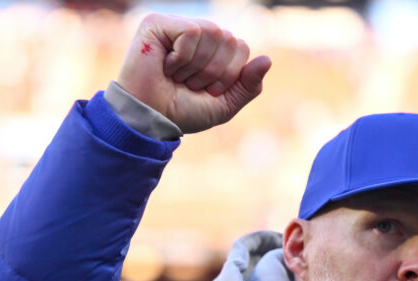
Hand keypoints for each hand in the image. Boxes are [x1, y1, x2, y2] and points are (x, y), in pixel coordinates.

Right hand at [116, 14, 270, 133]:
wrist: (150, 119)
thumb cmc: (182, 112)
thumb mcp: (223, 105)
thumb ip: (247, 86)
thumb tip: (267, 60)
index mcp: (214, 49)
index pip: (241, 48)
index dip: (229, 75)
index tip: (206, 90)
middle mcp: (198, 34)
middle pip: (231, 39)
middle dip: (214, 71)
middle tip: (190, 84)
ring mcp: (178, 26)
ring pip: (213, 32)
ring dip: (197, 66)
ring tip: (177, 76)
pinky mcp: (159, 23)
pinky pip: (192, 32)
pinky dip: (182, 57)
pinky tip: (165, 65)